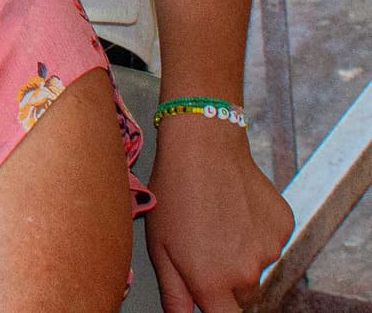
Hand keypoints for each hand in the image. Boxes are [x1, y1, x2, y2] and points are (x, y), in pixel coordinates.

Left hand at [145, 117, 292, 311]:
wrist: (203, 147)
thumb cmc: (174, 193)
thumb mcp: (159, 248)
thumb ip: (174, 294)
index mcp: (214, 282)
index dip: (217, 310)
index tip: (209, 297)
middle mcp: (248, 273)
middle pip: (242, 296)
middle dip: (225, 281)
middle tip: (202, 246)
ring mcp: (271, 249)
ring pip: (256, 266)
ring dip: (240, 254)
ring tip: (216, 220)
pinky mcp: (284, 227)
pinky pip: (270, 240)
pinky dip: (255, 231)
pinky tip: (234, 207)